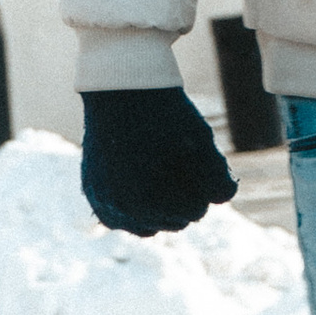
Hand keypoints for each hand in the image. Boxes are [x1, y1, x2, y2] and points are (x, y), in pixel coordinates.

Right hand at [81, 87, 238, 237]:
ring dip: (162, 207)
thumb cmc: (168, 117)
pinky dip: (136, 209)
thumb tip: (221, 199)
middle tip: (177, 161)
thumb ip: (220, 182)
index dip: (202, 185)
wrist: (122, 90)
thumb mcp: (204, 146)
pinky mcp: (95, 195)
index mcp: (152, 200)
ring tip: (163, 172)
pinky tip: (145, 187)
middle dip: (183, 197)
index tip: (196, 159)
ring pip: (150, 225)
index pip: (197, 210)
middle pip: (174, 220)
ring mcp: (106, 202)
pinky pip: (123, 220)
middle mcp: (124, 209)